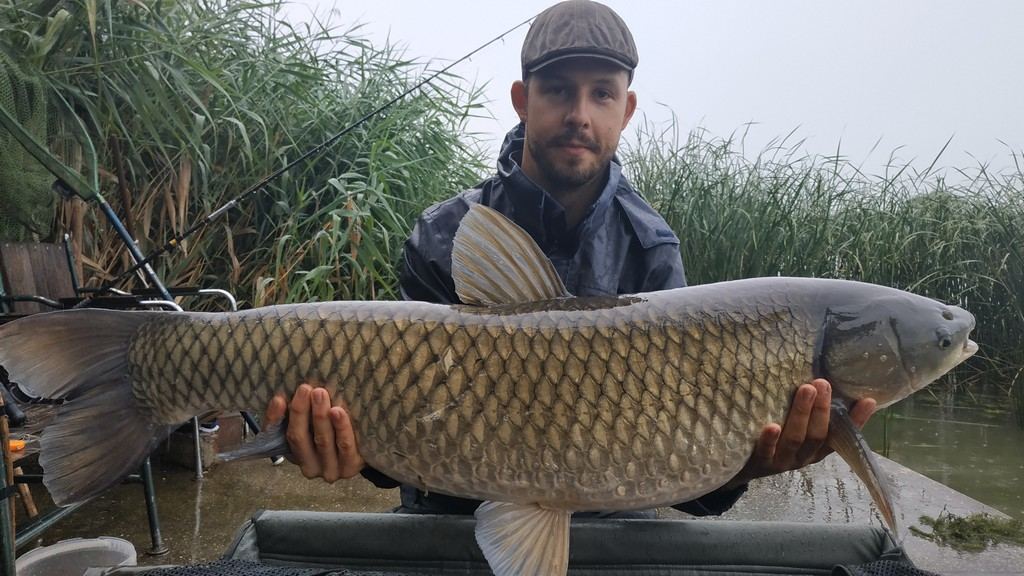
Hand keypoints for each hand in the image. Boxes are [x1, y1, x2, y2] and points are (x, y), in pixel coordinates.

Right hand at [264, 383, 365, 481]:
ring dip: (319, 416)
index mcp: (294, 456)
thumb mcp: (309, 427)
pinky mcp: (351, 466)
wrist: (362, 455)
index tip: (279, 399)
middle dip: (300, 411)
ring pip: (322, 441)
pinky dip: (341, 427)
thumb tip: (280, 399)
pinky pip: (345, 445)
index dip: (274, 419)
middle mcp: (309, 467)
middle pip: (300, 438)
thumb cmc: (331, 435)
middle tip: (305, 389)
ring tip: (319, 394)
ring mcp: (330, 469)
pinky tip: (338, 411)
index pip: (278, 437)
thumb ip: (293, 415)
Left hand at [724, 378, 875, 488]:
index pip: (840, 436)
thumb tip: (824, 378)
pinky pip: (766, 451)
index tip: (868, 400)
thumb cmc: (771, 440)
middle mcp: (802, 457)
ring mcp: (781, 461)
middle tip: (823, 384)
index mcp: (815, 450)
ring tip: (806, 390)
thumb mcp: (793, 428)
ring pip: (795, 439)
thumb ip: (808, 411)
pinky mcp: (759, 462)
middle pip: (817, 435)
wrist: (736, 468)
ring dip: (801, 414)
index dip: (856, 421)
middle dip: (822, 409)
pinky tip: (772, 426)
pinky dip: (770, 439)